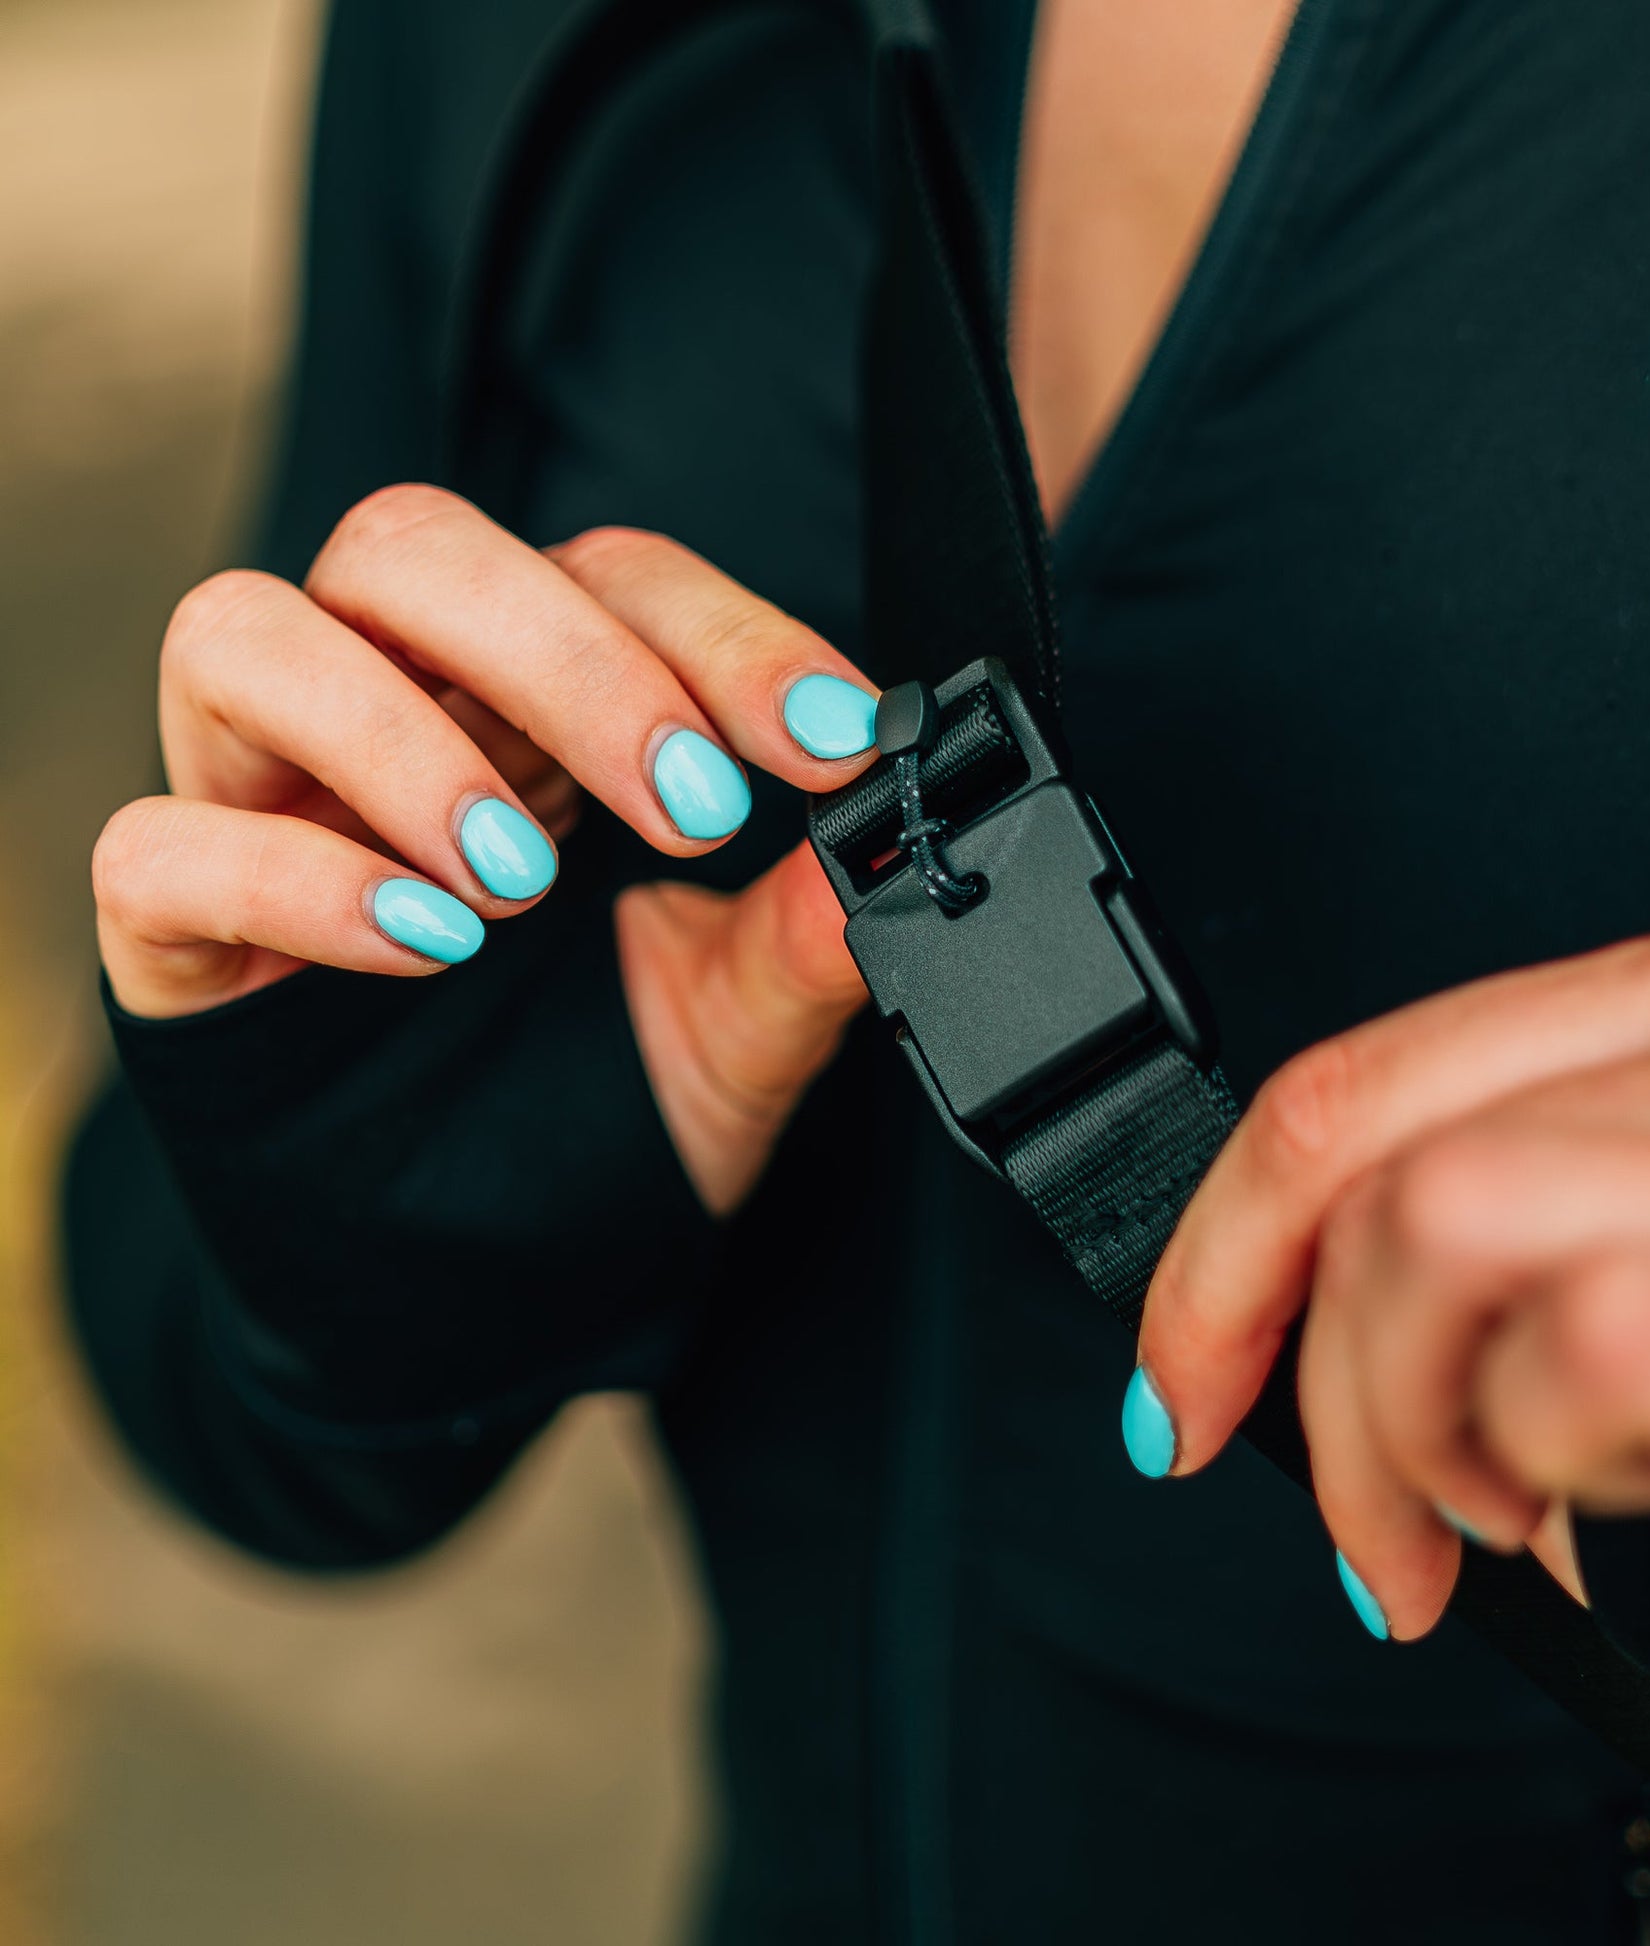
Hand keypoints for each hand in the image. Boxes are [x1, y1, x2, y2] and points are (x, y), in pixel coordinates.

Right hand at [94, 485, 877, 1213]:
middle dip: (568, 660)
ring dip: (402, 740)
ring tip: (522, 885)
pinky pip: (162, 846)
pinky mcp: (176, 932)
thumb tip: (893, 850)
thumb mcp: (731, 1026)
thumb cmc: (601, 1116)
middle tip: (694, 807)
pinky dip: (289, 877)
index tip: (833, 739)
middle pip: (417, 552)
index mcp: (537, 711)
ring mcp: (265, 808)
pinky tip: (421, 945)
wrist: (488, 1287)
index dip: (726, 634)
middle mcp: (392, 718)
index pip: (609, 578)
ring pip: (247, 636)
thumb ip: (799, 938)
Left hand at [1133, 913, 1649, 1638]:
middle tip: (1377, 1533)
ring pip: (1430, 1235)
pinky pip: (1577, 1343)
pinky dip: (1572, 1463)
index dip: (1218, 1252)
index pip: (1352, 1083)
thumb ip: (1456, 1231)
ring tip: (1531, 1507)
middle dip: (1319, 1387)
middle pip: (1366, 1164)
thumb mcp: (1618, 1268)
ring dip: (1433, 1437)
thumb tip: (1246, 1325)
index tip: (1179, 1389)